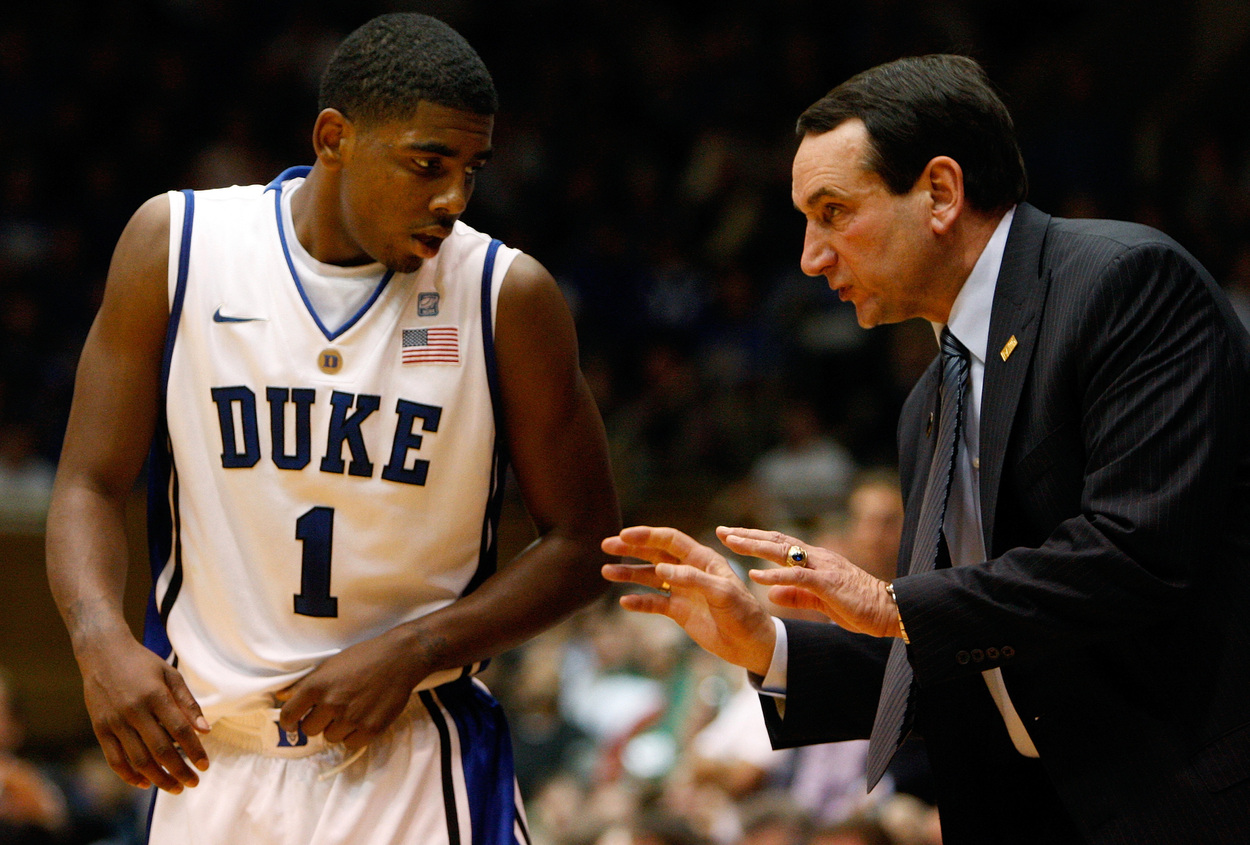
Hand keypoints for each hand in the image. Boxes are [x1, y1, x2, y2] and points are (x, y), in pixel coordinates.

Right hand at [78, 637, 209, 792]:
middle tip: (193, 782)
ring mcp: (114, 722)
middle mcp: (133, 711)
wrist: (103, 653)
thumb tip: (205, 730)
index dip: (195, 751)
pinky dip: (130, 775)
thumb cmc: (143, 664)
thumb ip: (188, 703)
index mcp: (155, 695)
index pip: (180, 730)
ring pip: (138, 760)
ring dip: (158, 778)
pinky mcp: (99, 729)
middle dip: (180, 770)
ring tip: (174, 787)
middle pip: (160, 750)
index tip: (205, 765)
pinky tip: (145, 783)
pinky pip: (114, 759)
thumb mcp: (171, 675)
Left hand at [278, 628, 426, 750]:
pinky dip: (355, 735)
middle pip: (310, 730)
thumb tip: (282, 697)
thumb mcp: (330, 665)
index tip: (293, 725)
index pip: (289, 715)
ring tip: (353, 710)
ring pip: (331, 738)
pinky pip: (351, 744)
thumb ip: (305, 684)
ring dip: (338, 728)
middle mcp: (331, 703)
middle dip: (319, 722)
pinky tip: (363, 719)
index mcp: (317, 685)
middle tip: (333, 710)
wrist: (399, 658)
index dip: (288, 723)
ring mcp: (351, 718)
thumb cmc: (364, 657)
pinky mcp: (370, 729)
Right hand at [601, 526, 775, 675]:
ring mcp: (683, 591)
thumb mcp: (722, 593)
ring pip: (650, 577)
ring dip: (629, 573)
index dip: (647, 535)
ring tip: (606, 571)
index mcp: (702, 559)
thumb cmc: (743, 613)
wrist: (751, 644)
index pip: (670, 540)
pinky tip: (625, 601)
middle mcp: (689, 571)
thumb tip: (661, 568)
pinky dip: (639, 602)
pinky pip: (654, 603)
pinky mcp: (679, 611)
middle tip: (606, 545)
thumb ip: (693, 578)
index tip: (624, 535)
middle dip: (630, 549)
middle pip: (655, 553)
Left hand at [717, 526, 899, 637]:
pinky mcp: (828, 583)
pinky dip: (775, 575)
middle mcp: (816, 557)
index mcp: (814, 560)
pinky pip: (796, 576)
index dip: (755, 538)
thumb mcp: (821, 601)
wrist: (891, 611)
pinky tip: (755, 576)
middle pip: (776, 540)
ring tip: (731, 543)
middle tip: (722, 531)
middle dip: (747, 535)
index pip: (779, 544)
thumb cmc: (858, 606)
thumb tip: (769, 592)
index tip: (731, 536)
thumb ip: (795, 595)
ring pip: (783, 551)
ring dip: (755, 546)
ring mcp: (822, 567)